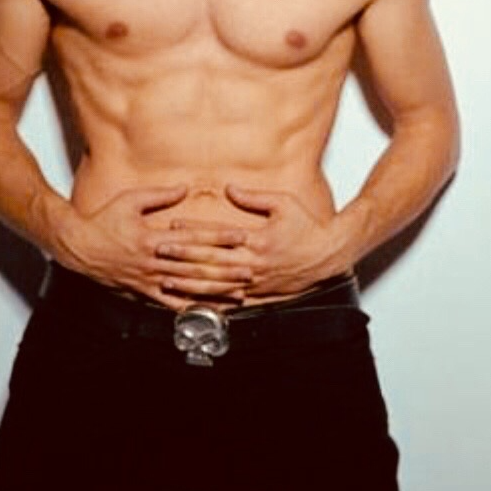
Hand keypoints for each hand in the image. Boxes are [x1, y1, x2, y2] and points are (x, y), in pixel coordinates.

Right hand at [50, 186, 253, 310]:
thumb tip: (184, 188)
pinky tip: (208, 311)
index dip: (218, 237)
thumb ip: (159, 196)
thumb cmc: (102, 221)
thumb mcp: (130, 200)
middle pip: (196, 267)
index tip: (239, 237)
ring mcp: (149, 280)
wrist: (77, 246)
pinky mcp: (143, 292)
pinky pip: (171, 304)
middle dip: (225, 269)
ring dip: (215, 291)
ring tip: (237, 292)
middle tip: (249, 270)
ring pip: (188, 288)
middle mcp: (153, 262)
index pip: (193, 238)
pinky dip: (191, 308)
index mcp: (152, 239)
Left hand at [163, 185, 358, 300]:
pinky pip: (230, 301)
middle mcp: (254, 264)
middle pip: (211, 261)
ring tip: (166, 280)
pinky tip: (193, 302)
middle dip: (182, 257)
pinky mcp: (260, 295)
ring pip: (216, 285)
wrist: (330, 254)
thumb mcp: (284, 203)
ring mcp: (256, 283)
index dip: (193, 232)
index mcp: (258, 240)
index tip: (173, 227)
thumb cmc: (309, 226)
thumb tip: (229, 188)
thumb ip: (254, 197)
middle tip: (159, 252)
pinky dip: (210, 302)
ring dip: (189, 283)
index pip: (218, 236)